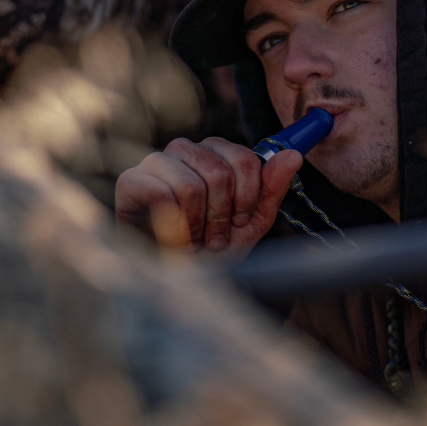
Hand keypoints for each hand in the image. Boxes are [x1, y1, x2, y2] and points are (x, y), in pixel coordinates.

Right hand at [115, 137, 302, 257]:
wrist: (176, 279)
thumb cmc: (215, 246)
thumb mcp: (253, 220)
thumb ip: (273, 187)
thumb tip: (294, 155)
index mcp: (216, 151)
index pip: (245, 158)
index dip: (248, 196)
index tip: (241, 220)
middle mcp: (187, 149)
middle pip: (220, 172)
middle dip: (223, 214)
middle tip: (217, 236)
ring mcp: (157, 161)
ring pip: (192, 185)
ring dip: (199, 223)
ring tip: (196, 239)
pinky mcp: (131, 181)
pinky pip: (161, 194)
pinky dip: (174, 225)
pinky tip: (174, 238)